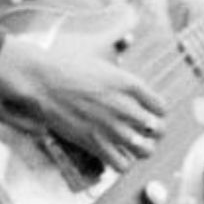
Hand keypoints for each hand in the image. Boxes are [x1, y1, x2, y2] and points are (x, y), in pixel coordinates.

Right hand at [0, 35, 165, 171]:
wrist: (41, 81)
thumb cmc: (66, 64)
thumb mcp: (98, 51)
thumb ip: (118, 46)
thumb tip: (129, 38)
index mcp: (129, 83)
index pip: (161, 106)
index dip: (157, 111)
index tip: (149, 112)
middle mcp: (125, 106)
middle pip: (158, 129)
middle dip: (154, 131)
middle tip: (143, 130)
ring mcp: (111, 127)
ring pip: (145, 150)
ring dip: (141, 148)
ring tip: (132, 144)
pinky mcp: (95, 143)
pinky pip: (122, 164)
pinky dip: (121, 162)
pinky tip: (114, 153)